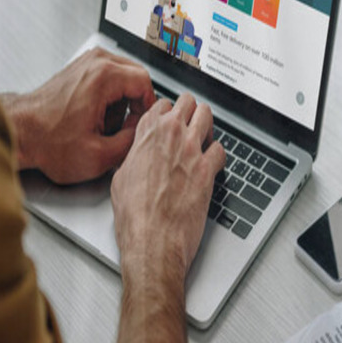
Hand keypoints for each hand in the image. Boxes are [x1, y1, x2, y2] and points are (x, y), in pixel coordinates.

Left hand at [3, 47, 155, 184]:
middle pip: (137, 76)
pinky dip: (109, 96)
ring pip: (125, 76)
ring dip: (122, 100)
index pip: (146, 82)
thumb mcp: (98, 156)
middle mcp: (97, 62)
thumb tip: (142, 132)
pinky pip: (110, 77)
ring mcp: (88, 62)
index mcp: (104, 76)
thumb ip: (130, 143)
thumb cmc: (48, 141)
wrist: (20, 132)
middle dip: (135, 104)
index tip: (137, 124)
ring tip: (103, 124)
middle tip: (122, 127)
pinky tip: (95, 116)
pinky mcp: (81, 68)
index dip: (147, 108)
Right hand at [111, 94, 224, 342]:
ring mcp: (191, 150)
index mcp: (146, 135)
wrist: (152, 241)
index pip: (161, 103)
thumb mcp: (120, 178)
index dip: (167, 111)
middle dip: (190, 111)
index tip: (169, 119)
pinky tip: (212, 165)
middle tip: (190, 123)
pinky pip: (221, 149)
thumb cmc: (135, 217)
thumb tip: (138, 154)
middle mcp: (170, 136)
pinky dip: (218, 156)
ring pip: (208, 115)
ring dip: (207, 125)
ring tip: (204, 137)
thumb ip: (133, 157)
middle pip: (188, 102)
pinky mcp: (208, 169)